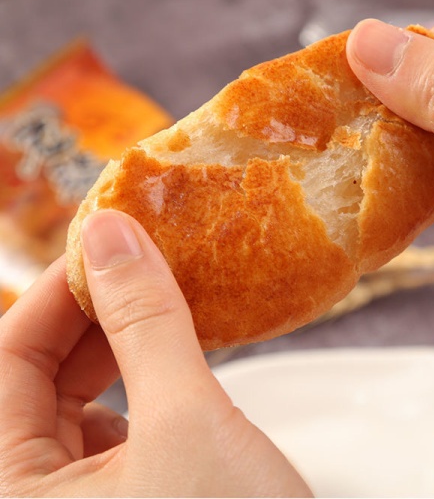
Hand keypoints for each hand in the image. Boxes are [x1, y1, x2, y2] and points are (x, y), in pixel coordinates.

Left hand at [0, 209, 310, 496]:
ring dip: (115, 346)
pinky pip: (104, 424)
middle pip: (31, 382)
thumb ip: (145, 321)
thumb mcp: (189, 422)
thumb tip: (112, 234)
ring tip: (159, 306)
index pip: (3, 364)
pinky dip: (135, 381)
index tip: (109, 243)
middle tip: (143, 268)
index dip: (57, 294)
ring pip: (69, 401)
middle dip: (90, 317)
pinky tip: (168, 360)